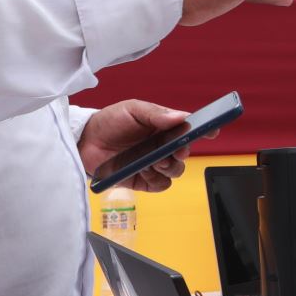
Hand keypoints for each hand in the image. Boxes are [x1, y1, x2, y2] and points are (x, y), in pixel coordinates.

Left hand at [77, 100, 214, 192]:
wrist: (83, 141)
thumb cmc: (108, 122)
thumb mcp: (132, 109)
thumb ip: (155, 113)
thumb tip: (180, 117)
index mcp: (163, 127)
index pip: (189, 129)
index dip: (204, 129)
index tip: (212, 129)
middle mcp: (162, 146)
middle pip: (186, 153)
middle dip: (183, 152)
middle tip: (176, 150)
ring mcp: (153, 164)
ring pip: (176, 171)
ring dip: (170, 167)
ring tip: (155, 161)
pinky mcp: (143, 181)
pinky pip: (161, 185)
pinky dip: (156, 180)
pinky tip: (144, 171)